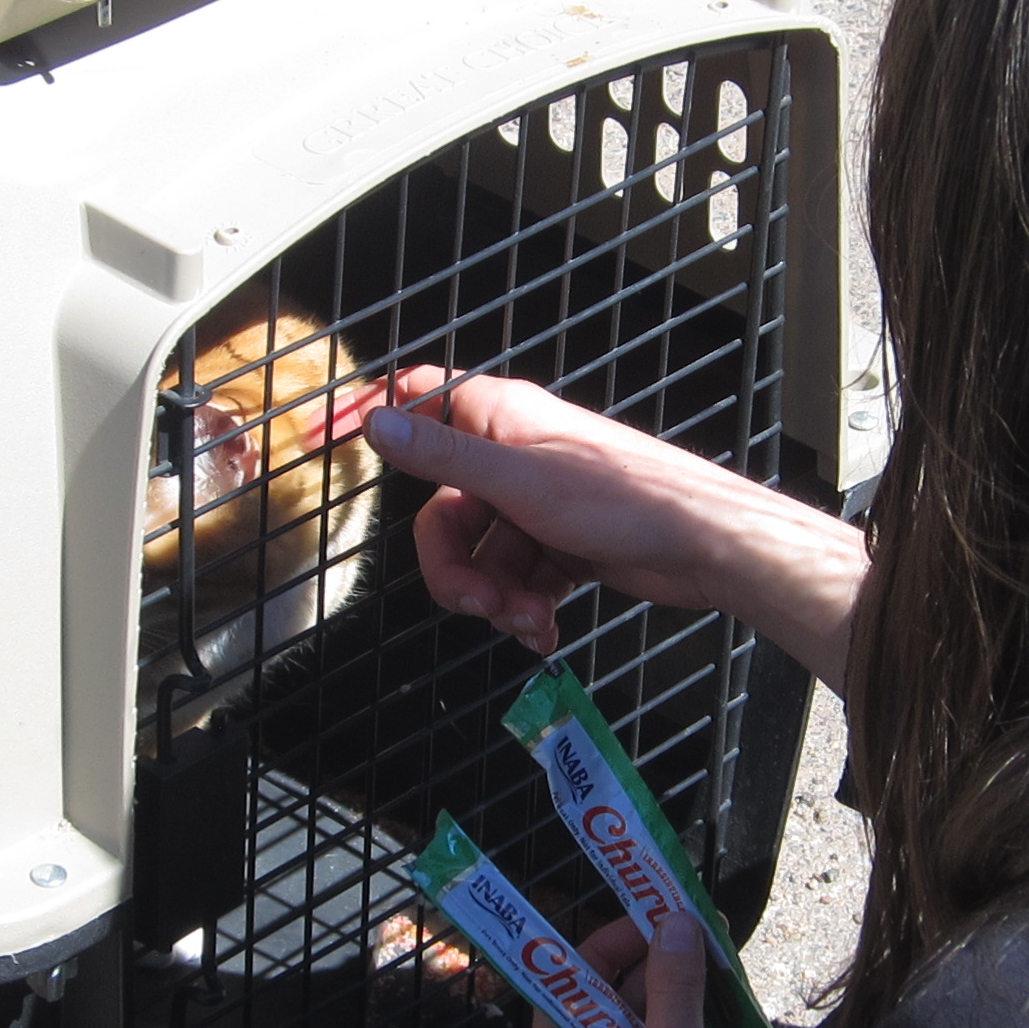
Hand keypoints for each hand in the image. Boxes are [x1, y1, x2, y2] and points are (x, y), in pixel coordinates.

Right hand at [363, 369, 868, 688]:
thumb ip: (444, 455)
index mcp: (500, 416)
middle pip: (442, 510)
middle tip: (480, 604)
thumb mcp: (521, 480)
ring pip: (479, 555)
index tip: (320, 438)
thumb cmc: (629, 499)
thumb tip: (378, 423)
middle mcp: (515, 453)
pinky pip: (516, 578)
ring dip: (494, 598)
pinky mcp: (563, 546)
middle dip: (453, 567)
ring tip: (528, 622)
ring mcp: (539, 503)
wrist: (709, 548)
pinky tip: (543, 630)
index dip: (371, 415)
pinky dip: (522, 608)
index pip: (417, 397)